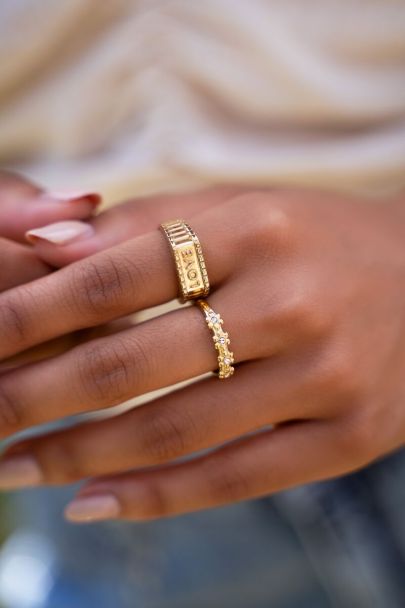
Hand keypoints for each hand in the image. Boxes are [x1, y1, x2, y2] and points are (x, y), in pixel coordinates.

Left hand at [1, 188, 404, 523]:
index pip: (115, 277)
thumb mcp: (240, 209)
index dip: (30, 314)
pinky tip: (89, 505)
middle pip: (130, 363)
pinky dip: (154, 499)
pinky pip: (234, 479)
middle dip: (33, 396)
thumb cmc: (314, 238)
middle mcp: (291, 302)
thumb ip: (146, 226)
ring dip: (77, 456)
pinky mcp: (347, 437)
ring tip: (14, 467)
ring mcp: (325, 377)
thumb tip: (49, 252)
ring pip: (173, 431)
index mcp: (256, 229)